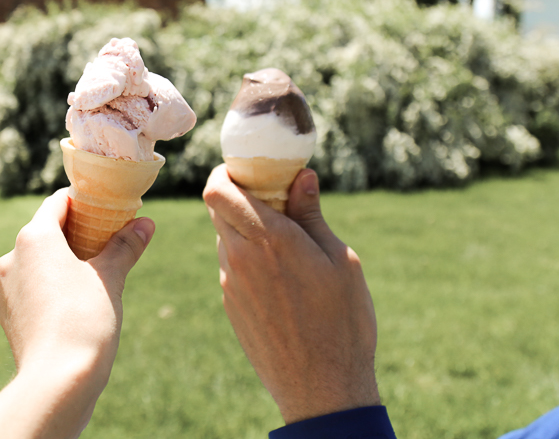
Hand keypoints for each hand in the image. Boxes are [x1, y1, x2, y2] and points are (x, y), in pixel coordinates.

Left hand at [0, 189, 153, 438]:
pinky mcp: (4, 315)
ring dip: (60, 263)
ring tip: (91, 278)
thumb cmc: (85, 321)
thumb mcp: (111, 278)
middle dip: (75, 235)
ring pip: (35, 263)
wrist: (56, 382)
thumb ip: (125, 246)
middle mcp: (11, 257)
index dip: (84, 202)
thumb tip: (146, 223)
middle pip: (45, 232)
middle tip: (106, 243)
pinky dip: (47, 289)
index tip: (106, 209)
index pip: (58, 203)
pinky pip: (28, 290)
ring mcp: (3, 288)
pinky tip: (69, 305)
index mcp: (34, 237)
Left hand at [203, 165, 379, 424]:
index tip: (247, 170)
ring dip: (242, 227)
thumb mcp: (340, 261)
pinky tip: (279, 273)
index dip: (224, 173)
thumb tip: (302, 176)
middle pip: (216, 208)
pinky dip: (246, 256)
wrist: (322, 387)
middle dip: (235, 194)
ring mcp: (231, 283)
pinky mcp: (231, 305)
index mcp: (269, 239)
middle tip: (269, 197)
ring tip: (282, 239)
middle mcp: (240, 258)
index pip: (217, 190)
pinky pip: (230, 266)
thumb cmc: (342, 321)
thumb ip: (312, 215)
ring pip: (223, 237)